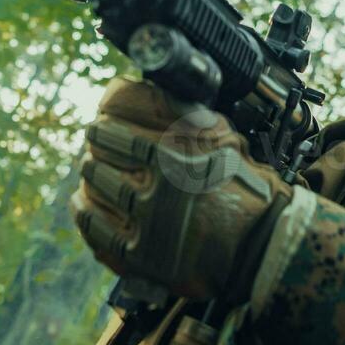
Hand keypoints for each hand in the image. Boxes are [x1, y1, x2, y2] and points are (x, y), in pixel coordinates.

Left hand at [71, 77, 293, 303]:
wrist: (259, 242)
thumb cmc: (242, 185)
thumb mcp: (220, 133)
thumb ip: (180, 110)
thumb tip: (136, 88)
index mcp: (173, 152)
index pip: (115, 124)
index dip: (106, 117)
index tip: (103, 117)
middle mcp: (156, 188)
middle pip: (100, 153)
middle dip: (98, 143)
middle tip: (98, 141)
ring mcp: (145, 224)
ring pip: (94, 187)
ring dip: (91, 173)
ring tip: (93, 168)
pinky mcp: (139, 256)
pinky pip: (95, 229)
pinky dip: (85, 212)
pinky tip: (84, 202)